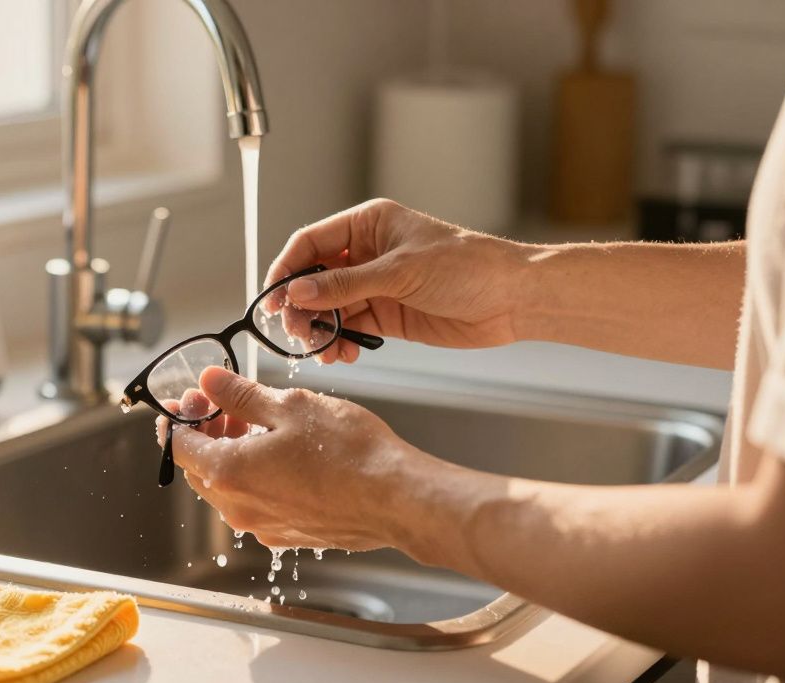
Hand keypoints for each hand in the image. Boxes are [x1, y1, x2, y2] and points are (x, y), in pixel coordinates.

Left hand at [157, 366, 421, 550]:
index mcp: (229, 472)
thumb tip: (210, 382)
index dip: (179, 417)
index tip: (190, 399)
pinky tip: (281, 452)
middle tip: (224, 404)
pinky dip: (255, 475)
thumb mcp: (290, 407)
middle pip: (201, 469)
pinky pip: (256, 502)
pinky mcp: (289, 534)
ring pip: (229, 487)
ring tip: (258, 422)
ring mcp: (263, 526)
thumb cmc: (349, 453)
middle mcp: (239, 507)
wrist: (396, 499)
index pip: (178, 447)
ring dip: (232, 453)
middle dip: (206, 433)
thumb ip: (241, 395)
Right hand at [266, 198, 532, 362]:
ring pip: (329, 308)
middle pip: (314, 280)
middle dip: (301, 307)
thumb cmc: (467, 267)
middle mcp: (366, 254)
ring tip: (322, 351)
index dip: (286, 271)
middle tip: (297, 333)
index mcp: (367, 226)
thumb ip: (346, 284)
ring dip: (320, 330)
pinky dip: (340, 343)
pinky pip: (350, 328)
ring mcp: (376, 286)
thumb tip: (297, 293)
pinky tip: (343, 355)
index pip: (310, 244)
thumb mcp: (400, 272)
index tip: (271, 300)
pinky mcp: (387, 315)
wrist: (512, 299)